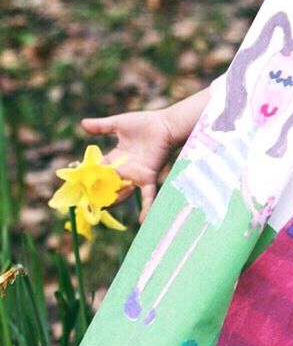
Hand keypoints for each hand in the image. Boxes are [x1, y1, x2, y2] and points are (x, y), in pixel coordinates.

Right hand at [80, 109, 176, 223]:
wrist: (165, 125)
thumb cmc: (145, 123)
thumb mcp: (118, 124)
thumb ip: (101, 127)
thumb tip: (82, 124)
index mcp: (116, 158)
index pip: (97, 169)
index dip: (86, 175)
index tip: (74, 182)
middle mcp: (125, 169)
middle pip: (107, 184)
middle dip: (95, 194)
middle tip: (82, 204)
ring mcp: (136, 175)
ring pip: (122, 192)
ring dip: (112, 202)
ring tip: (98, 212)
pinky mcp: (149, 177)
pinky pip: (148, 195)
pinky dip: (146, 207)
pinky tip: (142, 222)